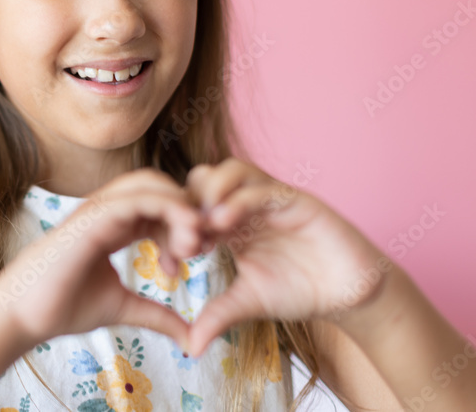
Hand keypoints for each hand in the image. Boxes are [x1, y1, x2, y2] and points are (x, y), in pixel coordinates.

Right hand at [0, 168, 205, 352]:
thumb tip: (191, 340)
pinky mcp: (90, 217)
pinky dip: (166, 208)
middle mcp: (106, 211)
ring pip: (150, 183)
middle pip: (158, 187)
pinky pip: (136, 198)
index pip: (157, 206)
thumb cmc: (64, 308)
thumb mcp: (124, 308)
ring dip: (180, 206)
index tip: (195, 257)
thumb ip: (157, 315)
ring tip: (195, 242)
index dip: (182, 225)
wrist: (25, 316)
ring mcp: (97, 210)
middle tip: (201, 246)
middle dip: (186, 209)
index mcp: (112, 226)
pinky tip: (184, 237)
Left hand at [183, 157, 390, 356]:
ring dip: (208, 192)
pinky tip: (223, 223)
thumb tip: (190, 348)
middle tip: (184, 240)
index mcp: (230, 224)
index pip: (190, 207)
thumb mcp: (249, 303)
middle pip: (203, 178)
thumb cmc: (300, 291)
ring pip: (229, 170)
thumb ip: (218, 316)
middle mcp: (246, 205)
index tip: (170, 262)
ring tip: (202, 226)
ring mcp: (270, 198)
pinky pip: (261, 188)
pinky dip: (237, 200)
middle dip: (187, 204)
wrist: (348, 294)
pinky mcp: (294, 199)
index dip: (175, 230)